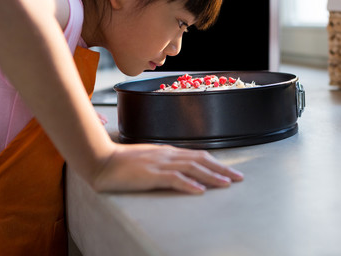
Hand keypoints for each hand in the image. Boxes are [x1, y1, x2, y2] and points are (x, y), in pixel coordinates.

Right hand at [90, 144, 243, 193]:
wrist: (102, 160)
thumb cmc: (123, 162)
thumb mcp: (148, 160)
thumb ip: (165, 163)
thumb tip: (181, 171)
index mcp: (167, 151)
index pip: (198, 155)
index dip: (216, 163)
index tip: (230, 172)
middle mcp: (167, 154)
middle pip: (200, 159)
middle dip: (221, 169)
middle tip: (238, 178)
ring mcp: (159, 163)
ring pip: (192, 168)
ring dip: (211, 176)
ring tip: (226, 184)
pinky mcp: (150, 174)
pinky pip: (173, 178)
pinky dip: (188, 184)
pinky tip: (199, 190)